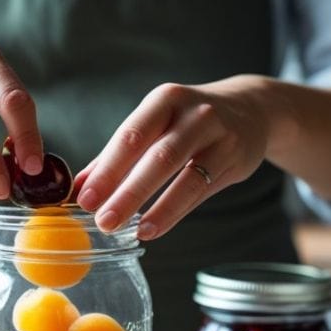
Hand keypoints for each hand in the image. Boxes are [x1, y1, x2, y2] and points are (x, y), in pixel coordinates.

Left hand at [75, 76, 274, 238]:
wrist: (252, 108)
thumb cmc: (188, 121)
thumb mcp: (155, 124)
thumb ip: (117, 154)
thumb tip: (79, 186)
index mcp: (164, 101)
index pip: (130, 137)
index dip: (106, 169)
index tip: (84, 198)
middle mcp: (194, 114)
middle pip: (157, 156)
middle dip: (127, 191)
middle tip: (103, 220)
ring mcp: (219, 136)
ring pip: (184, 175)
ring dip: (154, 206)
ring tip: (130, 229)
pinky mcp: (235, 159)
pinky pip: (201, 190)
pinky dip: (175, 211)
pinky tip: (153, 227)